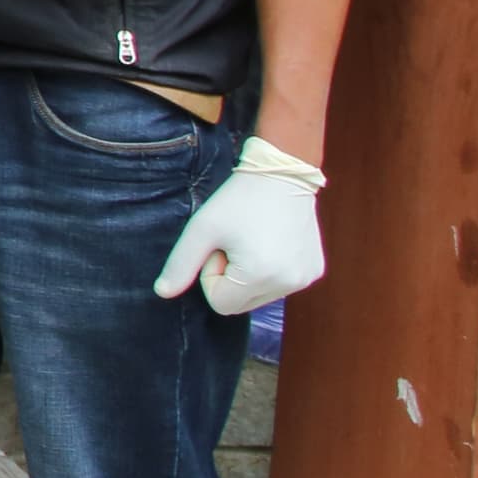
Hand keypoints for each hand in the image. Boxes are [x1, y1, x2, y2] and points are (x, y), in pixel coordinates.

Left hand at [153, 139, 326, 314]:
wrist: (282, 173)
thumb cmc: (238, 199)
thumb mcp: (201, 229)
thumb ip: (180, 264)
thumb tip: (162, 293)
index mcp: (261, 277)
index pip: (220, 303)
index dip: (212, 274)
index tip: (220, 246)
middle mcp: (290, 284)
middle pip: (241, 303)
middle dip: (230, 277)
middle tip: (234, 242)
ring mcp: (306, 278)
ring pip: (259, 295)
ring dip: (248, 274)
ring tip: (252, 239)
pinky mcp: (314, 271)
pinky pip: (280, 284)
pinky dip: (270, 270)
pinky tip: (271, 241)